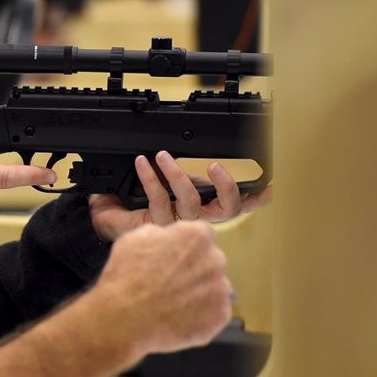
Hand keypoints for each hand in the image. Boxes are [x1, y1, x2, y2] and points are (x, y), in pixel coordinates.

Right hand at [87, 221, 231, 359]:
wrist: (125, 318)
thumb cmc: (126, 276)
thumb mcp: (134, 238)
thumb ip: (160, 233)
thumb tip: (167, 238)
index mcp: (196, 236)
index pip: (202, 235)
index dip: (185, 246)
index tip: (173, 256)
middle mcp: (216, 259)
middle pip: (211, 260)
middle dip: (195, 268)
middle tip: (170, 281)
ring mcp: (221, 289)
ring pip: (214, 286)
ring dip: (199, 291)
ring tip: (173, 302)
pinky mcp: (221, 315)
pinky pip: (214, 311)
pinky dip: (201, 314)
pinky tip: (179, 316)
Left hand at [89, 151, 273, 241]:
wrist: (109, 222)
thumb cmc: (136, 203)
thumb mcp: (164, 183)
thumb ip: (181, 173)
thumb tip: (191, 151)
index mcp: (203, 208)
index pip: (234, 205)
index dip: (254, 199)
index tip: (268, 186)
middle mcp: (195, 219)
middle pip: (225, 210)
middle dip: (227, 187)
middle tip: (216, 166)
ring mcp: (177, 224)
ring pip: (190, 202)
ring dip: (178, 175)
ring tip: (163, 156)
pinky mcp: (157, 225)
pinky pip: (159, 200)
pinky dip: (150, 178)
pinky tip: (143, 164)